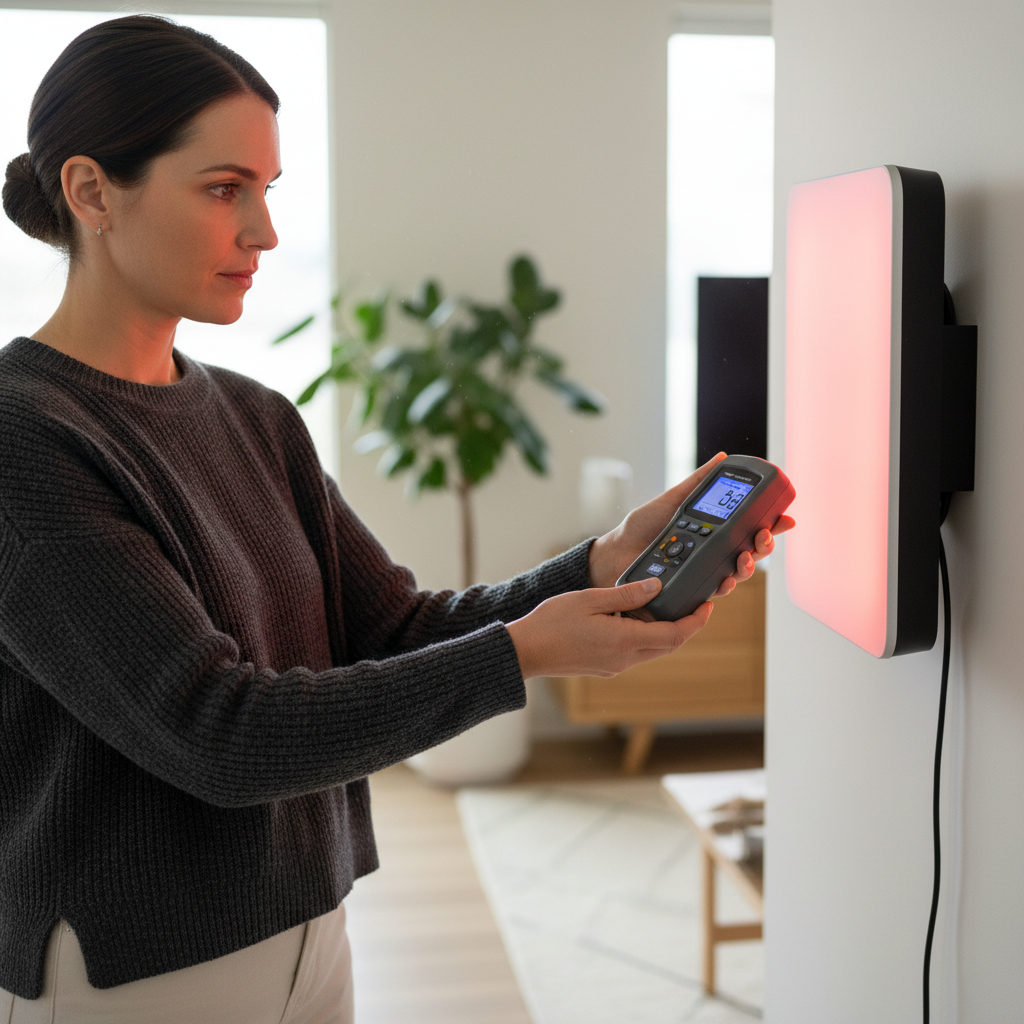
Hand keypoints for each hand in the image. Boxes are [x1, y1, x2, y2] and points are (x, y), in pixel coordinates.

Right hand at [505, 577, 712, 678]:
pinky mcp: (606, 667)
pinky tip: (639, 619)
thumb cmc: (552, 623)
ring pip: (653, 650)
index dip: (695, 622)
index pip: (674, 635)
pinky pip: (636, 653)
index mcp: (625, 641)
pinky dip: (647, 637)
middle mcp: (625, 658)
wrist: (526, 652)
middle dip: (687, 627)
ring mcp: (615, 666)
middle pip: (669, 645)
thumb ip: (626, 594)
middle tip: (696, 605)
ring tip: (669, 607)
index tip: (707, 606)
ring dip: (666, 632)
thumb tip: (656, 586)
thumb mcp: (591, 599)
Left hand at [586, 453, 795, 594]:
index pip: (748, 529)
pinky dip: (723, 585)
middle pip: (750, 552)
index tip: (785, 518)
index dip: (770, 525)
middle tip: (763, 536)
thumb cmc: (641, 528)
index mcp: (713, 531)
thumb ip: (697, 482)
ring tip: (746, 557)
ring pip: (737, 574)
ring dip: (749, 566)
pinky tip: (725, 579)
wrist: (614, 553)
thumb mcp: (672, 500)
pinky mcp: (691, 589)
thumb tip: (721, 457)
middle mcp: (713, 553)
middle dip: (764, 545)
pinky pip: (713, 590)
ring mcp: (703, 572)